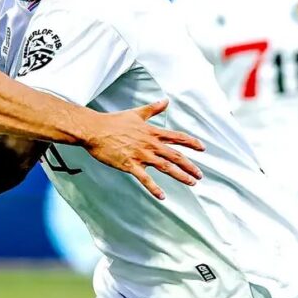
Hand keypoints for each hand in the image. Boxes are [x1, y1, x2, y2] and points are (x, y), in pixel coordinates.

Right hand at [83, 99, 205, 199]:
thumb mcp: (136, 113)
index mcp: (151, 132)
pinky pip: (145, 179)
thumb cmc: (113, 121)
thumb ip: (153, 109)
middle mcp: (149, 144)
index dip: (191, 142)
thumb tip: (166, 101)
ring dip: (180, 175)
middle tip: (200, 175)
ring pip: (165, 166)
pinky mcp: (129, 165)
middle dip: (189, 165)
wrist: (95, 130)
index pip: (176, 137)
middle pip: (175, 155)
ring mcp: (140, 155)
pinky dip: (154, 188)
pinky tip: (162, 196)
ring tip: (191, 183)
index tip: (202, 148)